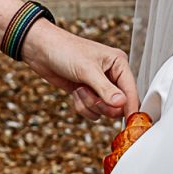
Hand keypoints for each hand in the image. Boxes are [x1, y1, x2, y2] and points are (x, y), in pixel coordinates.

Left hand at [19, 22, 138, 120]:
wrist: (41, 50)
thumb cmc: (65, 50)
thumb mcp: (87, 69)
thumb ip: (105, 89)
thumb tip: (122, 104)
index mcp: (118, 64)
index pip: (131, 90)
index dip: (131, 107)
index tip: (131, 123)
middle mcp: (111, 75)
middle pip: (118, 105)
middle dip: (102, 104)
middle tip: (92, 97)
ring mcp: (98, 86)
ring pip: (103, 110)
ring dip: (89, 104)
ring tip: (79, 89)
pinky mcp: (86, 93)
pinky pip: (91, 111)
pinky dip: (81, 105)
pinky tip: (74, 91)